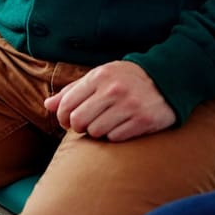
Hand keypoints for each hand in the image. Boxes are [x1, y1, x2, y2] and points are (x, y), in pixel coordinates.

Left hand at [43, 60, 175, 141]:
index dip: (63, 117)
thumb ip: (73, 90)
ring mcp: (130, 105)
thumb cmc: (126, 79)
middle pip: (79, 121)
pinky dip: (115, 135)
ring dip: (98, 132)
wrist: (167, 79)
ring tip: (106, 123)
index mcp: (100, 76)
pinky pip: (115, 138)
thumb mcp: (100, 77)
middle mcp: (114, 89)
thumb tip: (47, 105)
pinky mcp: (143, 121)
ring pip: (96, 131)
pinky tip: (122, 126)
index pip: (67, 104)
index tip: (69, 121)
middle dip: (79, 127)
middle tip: (86, 125)